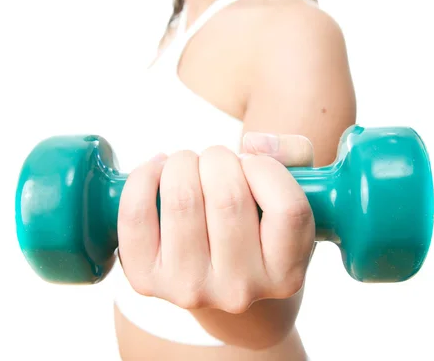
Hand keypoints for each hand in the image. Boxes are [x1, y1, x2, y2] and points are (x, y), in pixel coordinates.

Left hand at [117, 132, 315, 313]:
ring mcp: (190, 289)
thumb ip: (294, 154)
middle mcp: (239, 290)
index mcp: (285, 275)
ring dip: (183, 163)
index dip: (267, 168)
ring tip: (188, 166)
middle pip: (228, 197)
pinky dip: (143, 178)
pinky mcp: (146, 280)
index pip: (287, 209)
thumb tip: (254, 143)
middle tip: (216, 161)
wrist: (218, 280)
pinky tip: (158, 171)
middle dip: (219, 158)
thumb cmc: (257, 226)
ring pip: (182, 199)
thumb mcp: (296, 195)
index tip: (254, 164)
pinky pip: (136, 215)